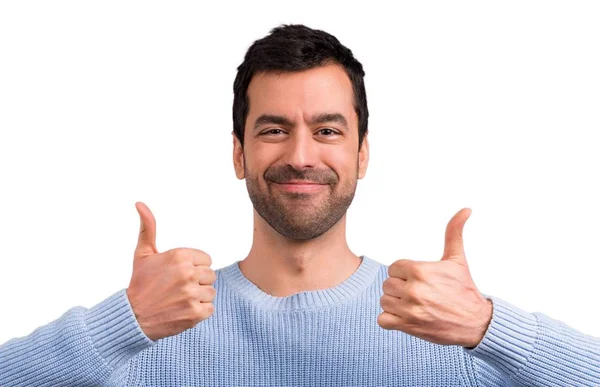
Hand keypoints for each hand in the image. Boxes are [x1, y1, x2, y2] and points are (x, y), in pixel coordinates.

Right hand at [126, 202, 216, 340]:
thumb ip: (148, 227)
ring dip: (198, 298)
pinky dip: (198, 312)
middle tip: (177, 289)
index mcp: (180, 256)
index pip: (206, 260)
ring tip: (179, 300)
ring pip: (210, 292)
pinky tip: (182, 310)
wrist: (132, 317)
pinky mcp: (195, 313)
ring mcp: (192, 294)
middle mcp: (188, 273)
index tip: (177, 275)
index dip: (194, 268)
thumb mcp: (143, 254)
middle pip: (210, 275)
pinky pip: (209, 308)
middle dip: (197, 282)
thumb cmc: (140, 284)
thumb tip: (140, 204)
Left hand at [377, 208, 492, 347]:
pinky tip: (406, 317)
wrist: (477, 323)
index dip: (404, 274)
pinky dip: (390, 320)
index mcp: (420, 270)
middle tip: (419, 294)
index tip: (419, 280)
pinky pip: (382, 320)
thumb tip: (466, 209)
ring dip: (395, 304)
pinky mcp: (407, 326)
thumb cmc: (465, 290)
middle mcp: (413, 290)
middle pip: (387, 284)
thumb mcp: (457, 259)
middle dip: (400, 288)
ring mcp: (409, 310)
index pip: (394, 268)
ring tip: (414, 305)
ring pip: (384, 301)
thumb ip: (454, 232)